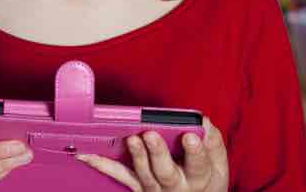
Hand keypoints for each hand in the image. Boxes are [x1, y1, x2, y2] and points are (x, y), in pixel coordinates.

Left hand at [76, 116, 228, 191]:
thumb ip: (212, 142)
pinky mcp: (138, 188)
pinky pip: (121, 176)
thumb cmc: (206, 180)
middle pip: (166, 172)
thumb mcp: (219, 165)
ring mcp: (154, 189)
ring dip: (136, 156)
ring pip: (143, 175)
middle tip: (150, 134)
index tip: (189, 136)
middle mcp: (175, 187)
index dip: (195, 151)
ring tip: (131, 139)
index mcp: (199, 178)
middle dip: (157, 153)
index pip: (199, 164)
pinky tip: (86, 155)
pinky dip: (102, 164)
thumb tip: (203, 122)